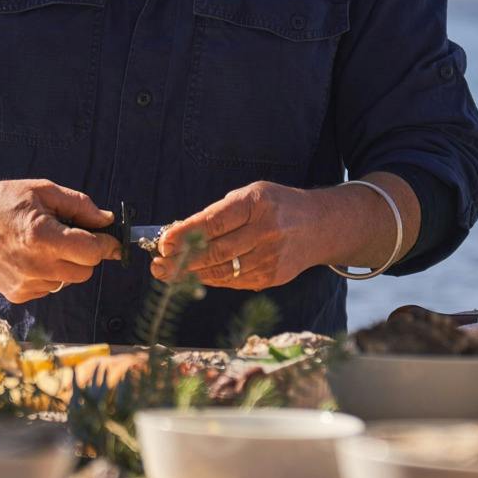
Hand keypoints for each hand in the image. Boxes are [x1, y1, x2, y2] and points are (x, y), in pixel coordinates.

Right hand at [0, 179, 120, 303]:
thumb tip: (107, 220)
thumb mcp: (44, 191)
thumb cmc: (6, 201)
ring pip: (68, 281)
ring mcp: (25, 283)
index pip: (92, 252)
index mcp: (42, 236)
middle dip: (85, 254)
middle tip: (69, 236)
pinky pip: (50, 288)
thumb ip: (80, 205)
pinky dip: (49, 274)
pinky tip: (31, 257)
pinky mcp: (18, 294)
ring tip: (43, 245)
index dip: (105, 244)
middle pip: (85, 271)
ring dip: (65, 265)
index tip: (109, 239)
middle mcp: (35, 265)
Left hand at [151, 181, 323, 289]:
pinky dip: (211, 280)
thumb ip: (218, 213)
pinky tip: (195, 277)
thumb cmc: (276, 206)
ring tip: (168, 273)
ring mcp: (271, 257)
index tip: (163, 242)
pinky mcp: (273, 277)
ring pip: (223, 271)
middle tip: (158, 264)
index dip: (186, 234)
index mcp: (258, 204)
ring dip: (191, 275)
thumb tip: (178, 233)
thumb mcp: (250, 195)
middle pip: (216, 251)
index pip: (215, 221)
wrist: (319, 226)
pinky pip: (234, 281)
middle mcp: (267, 231)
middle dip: (182, 260)